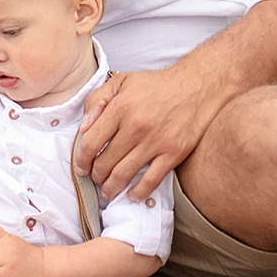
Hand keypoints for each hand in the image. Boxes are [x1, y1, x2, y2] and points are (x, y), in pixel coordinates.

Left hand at [75, 63, 226, 201]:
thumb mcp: (121, 81)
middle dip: (95, 176)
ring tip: (107, 191)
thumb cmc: (156, 85)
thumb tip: (83, 128)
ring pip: (123, 175)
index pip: (90, 143)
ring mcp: (155, 142)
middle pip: (105, 163)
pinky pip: (151, 181)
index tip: (81, 167)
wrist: (196, 87)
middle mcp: (136, 127)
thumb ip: (96, 100)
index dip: (81, 160)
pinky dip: (138, 192)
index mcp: (120, 108)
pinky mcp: (173, 154)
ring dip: (111, 188)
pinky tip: (132, 195)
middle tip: (95, 179)